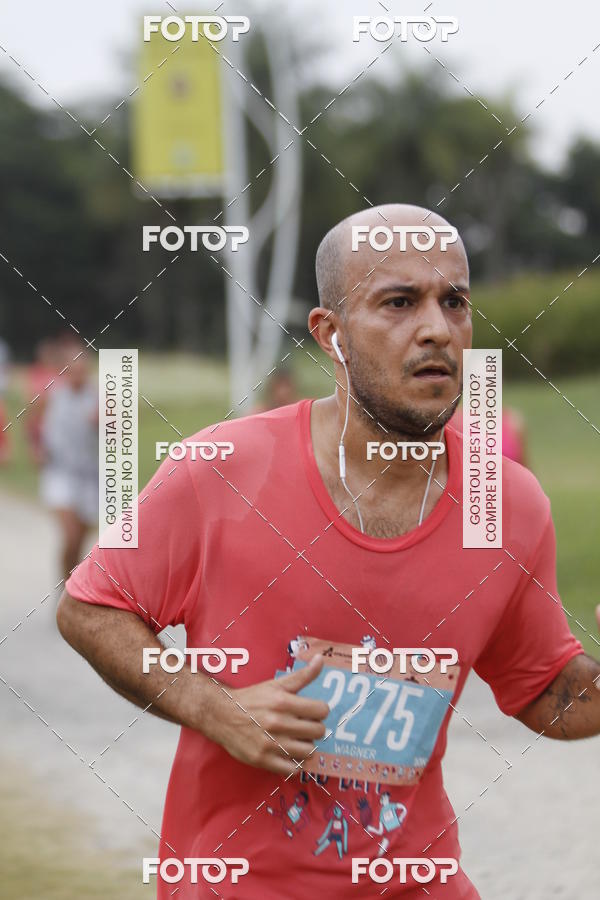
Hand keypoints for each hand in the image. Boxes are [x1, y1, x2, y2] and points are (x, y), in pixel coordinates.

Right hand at [210, 654, 329, 775]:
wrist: (222, 715)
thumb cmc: (252, 699)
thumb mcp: (276, 684)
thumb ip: (303, 675)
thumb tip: (321, 659)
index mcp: (284, 702)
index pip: (321, 710)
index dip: (319, 711)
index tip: (312, 712)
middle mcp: (279, 723)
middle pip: (318, 731)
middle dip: (314, 728)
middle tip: (304, 726)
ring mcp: (271, 743)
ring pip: (308, 751)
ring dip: (306, 746)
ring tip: (297, 740)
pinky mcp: (263, 760)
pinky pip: (292, 769)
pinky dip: (295, 763)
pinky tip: (289, 754)